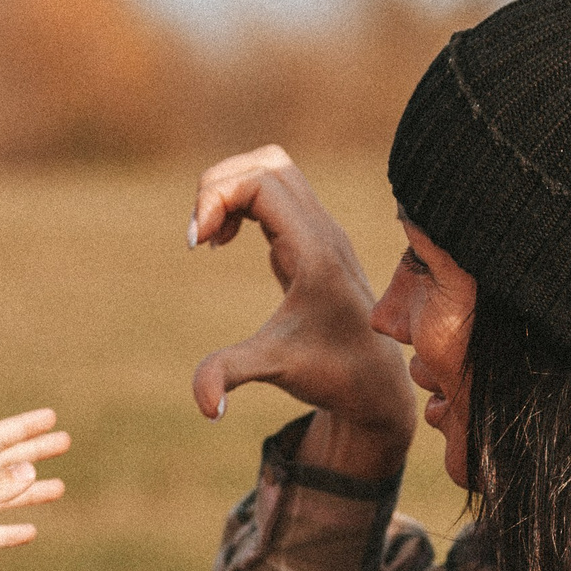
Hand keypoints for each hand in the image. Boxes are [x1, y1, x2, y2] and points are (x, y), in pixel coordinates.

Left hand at [0, 409, 68, 570]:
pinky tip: (31, 532)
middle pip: (2, 463)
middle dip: (33, 452)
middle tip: (64, 442)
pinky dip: (11, 529)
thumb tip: (30, 468)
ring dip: (29, 491)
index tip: (51, 417)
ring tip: (60, 488)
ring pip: (1, 496)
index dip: (24, 427)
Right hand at [187, 147, 417, 449]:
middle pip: (264, 163)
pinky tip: (224, 240)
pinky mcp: (311, 237)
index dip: (215, 199)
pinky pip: (273, 190)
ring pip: (271, 169)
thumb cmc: (330, 373)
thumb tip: (206, 407)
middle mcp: (321, 229)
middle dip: (217, 188)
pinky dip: (239, 201)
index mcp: (313, 250)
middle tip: (199, 238)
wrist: (374, 379)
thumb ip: (233, 376)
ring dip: (230, 190)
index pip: (260, 182)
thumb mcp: (277, 369)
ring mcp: (320, 229)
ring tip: (211, 237)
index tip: (196, 245)